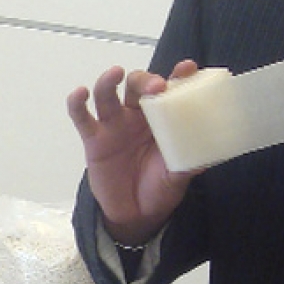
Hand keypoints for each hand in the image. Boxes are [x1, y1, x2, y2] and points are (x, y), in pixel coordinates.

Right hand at [66, 61, 200, 244]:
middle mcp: (137, 115)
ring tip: (116, 73)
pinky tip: (81, 92)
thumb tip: (206, 156)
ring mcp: (114, 125)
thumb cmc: (159, 188)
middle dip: (145, 80)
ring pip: (107, 94)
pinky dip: (77, 103)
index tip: (188, 67)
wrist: (136, 215)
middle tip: (157, 86)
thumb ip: (188, 164)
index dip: (178, 76)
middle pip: (137, 85)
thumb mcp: (178, 176)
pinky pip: (81, 116)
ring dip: (109, 81)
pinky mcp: (93, 139)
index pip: (170, 90)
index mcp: (162, 118)